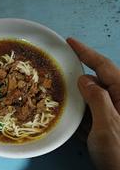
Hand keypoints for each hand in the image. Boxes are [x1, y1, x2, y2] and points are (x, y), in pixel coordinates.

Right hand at [67, 38, 119, 169]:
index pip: (105, 67)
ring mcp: (111, 115)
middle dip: (78, 72)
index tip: (70, 42)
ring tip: (56, 86)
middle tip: (58, 65)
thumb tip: (84, 78)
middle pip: (97, 80)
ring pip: (91, 97)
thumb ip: (97, 98)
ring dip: (74, 92)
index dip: (87, 53)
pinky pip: (88, 112)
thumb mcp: (108, 124)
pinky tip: (63, 109)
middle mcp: (118, 101)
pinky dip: (76, 110)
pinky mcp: (105, 127)